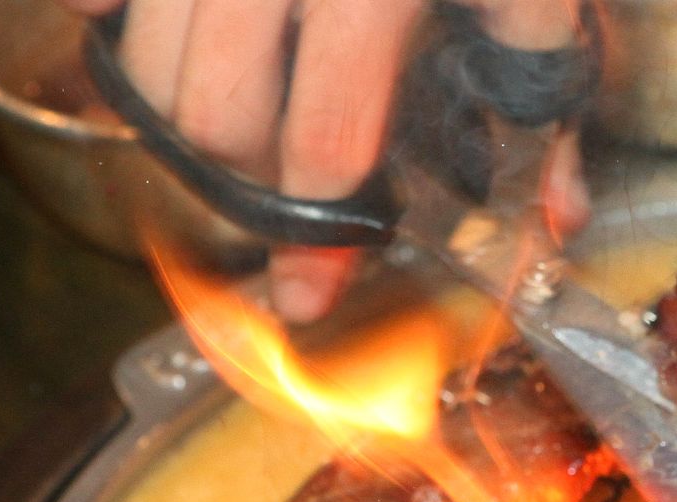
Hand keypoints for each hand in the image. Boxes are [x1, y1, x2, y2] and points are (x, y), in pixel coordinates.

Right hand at [57, 0, 589, 322]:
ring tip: (241, 139)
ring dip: (180, 123)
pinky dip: (123, 30)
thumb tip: (553, 222)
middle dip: (244, 183)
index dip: (316, 236)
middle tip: (288, 202)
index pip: (325, 140)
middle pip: (210, 114)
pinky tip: (186, 48)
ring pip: (140, 60)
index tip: (307, 296)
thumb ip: (545, 98)